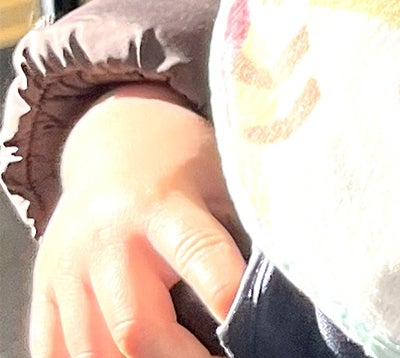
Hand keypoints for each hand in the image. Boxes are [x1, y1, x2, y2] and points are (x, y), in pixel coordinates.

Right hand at [30, 84, 248, 357]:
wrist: (113, 139)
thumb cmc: (184, 165)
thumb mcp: (221, 177)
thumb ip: (242, 225)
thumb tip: (279, 279)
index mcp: (162, 204)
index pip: (197, 252)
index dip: (224, 291)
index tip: (242, 321)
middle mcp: (109, 241)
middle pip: (135, 326)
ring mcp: (68, 272)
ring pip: (92, 352)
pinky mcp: (44, 295)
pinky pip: (53, 354)